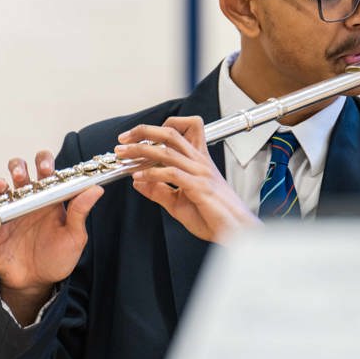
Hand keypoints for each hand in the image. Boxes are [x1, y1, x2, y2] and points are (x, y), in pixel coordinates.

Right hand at [0, 151, 103, 323]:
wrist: (37, 283)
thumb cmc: (59, 258)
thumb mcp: (75, 236)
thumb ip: (81, 212)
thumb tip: (97, 188)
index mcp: (51, 199)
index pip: (47, 172)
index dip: (44, 162)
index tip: (46, 168)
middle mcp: (31, 202)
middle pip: (21, 173)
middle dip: (19, 167)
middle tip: (22, 175)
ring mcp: (13, 213)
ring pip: (2, 188)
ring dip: (1, 182)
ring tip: (4, 187)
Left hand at [116, 116, 260, 242]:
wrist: (236, 230)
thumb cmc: (214, 216)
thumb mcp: (178, 202)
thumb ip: (159, 191)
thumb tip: (138, 181)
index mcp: (198, 161)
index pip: (183, 129)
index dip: (157, 128)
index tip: (135, 137)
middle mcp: (199, 162)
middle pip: (171, 133)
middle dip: (143, 132)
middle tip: (123, 140)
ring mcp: (200, 173)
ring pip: (168, 151)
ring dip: (141, 151)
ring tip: (124, 156)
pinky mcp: (200, 187)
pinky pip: (172, 174)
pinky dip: (152, 173)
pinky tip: (139, 176)